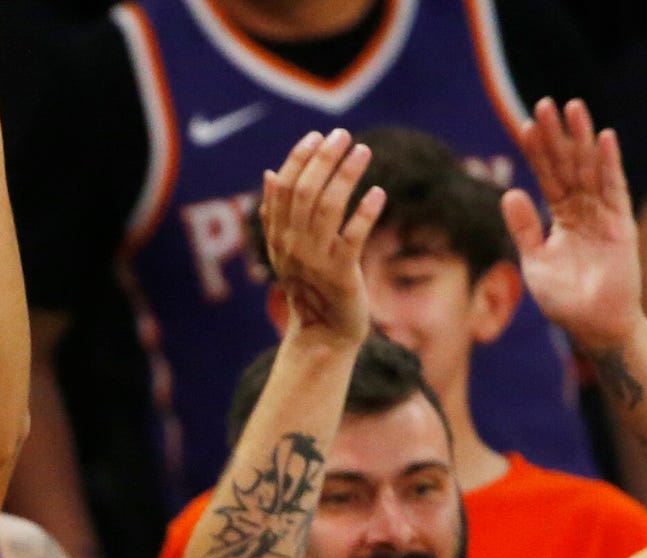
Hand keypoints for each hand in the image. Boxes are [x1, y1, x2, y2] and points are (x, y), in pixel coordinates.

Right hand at [257, 130, 379, 349]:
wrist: (324, 333)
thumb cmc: (310, 286)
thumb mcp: (286, 250)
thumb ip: (276, 213)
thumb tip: (269, 172)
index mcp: (278, 237)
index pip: (284, 188)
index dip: (299, 159)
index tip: (316, 136)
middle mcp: (293, 246)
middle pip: (306, 192)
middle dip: (324, 159)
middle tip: (343, 135)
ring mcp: (316, 260)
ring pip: (329, 208)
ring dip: (346, 175)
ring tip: (363, 152)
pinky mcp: (342, 274)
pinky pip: (354, 237)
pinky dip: (366, 213)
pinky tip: (377, 193)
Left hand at [502, 98, 639, 355]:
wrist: (594, 325)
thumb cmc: (564, 299)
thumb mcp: (535, 261)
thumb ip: (524, 228)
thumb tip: (509, 192)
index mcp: (561, 217)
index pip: (546, 176)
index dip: (537, 151)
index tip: (525, 124)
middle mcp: (583, 209)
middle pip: (568, 164)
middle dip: (557, 135)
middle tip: (545, 103)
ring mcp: (603, 214)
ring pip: (590, 169)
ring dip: (582, 139)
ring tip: (573, 108)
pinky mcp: (621, 224)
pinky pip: (615, 188)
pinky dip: (610, 163)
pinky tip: (604, 138)